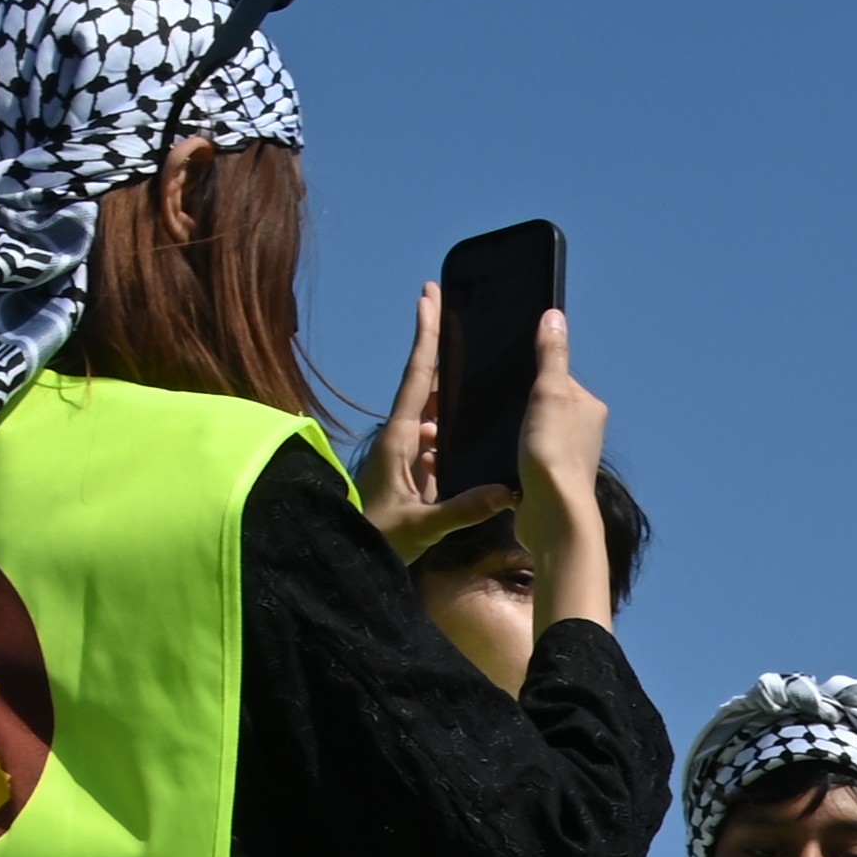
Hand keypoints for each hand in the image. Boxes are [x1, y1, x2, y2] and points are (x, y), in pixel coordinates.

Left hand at [354, 284, 496, 556]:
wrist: (349, 558)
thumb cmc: (377, 538)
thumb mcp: (422, 526)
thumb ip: (463, 508)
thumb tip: (506, 492)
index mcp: (399, 439)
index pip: (417, 377)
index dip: (425, 336)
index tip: (427, 298)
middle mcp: (400, 438)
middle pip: (424, 384)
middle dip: (437, 348)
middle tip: (448, 307)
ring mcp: (404, 453)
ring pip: (432, 414)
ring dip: (451, 396)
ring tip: (477, 375)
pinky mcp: (410, 471)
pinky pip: (435, 441)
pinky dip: (451, 432)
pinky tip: (471, 434)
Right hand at [512, 313, 620, 637]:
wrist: (552, 518)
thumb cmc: (553, 454)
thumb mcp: (549, 394)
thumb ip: (551, 356)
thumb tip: (554, 316)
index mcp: (588, 407)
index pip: (555, 375)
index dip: (528, 372)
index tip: (502, 375)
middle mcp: (583, 431)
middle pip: (541, 403)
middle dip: (517, 403)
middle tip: (490, 404)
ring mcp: (565, 457)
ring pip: (531, 430)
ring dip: (511, 430)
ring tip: (489, 430)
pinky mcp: (547, 480)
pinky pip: (524, 456)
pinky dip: (510, 454)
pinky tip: (493, 455)